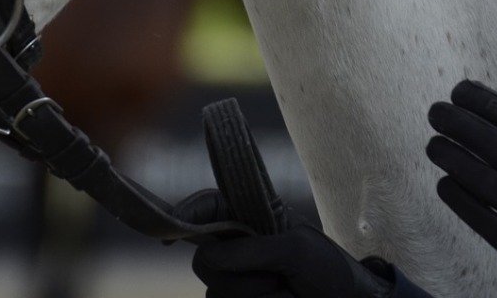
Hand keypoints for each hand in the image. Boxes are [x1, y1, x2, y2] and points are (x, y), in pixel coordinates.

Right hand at [179, 189, 397, 297]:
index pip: (208, 208)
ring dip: (253, 294)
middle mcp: (240, 249)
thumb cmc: (327, 268)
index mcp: (252, 220)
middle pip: (204, 260)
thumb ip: (249, 249)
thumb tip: (208, 257)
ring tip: (285, 290)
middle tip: (275, 275)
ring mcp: (240, 281)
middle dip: (236, 272)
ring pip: (216, 292)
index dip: (185, 214)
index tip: (169, 235)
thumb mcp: (293, 249)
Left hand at [427, 80, 496, 296]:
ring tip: (433, 145)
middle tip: (435, 112)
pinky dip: (462, 201)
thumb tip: (493, 107)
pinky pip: (486, 222)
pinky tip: (444, 183)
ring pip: (487, 183)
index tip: (458, 90)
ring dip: (454, 160)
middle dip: (461, 125)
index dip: (485, 103)